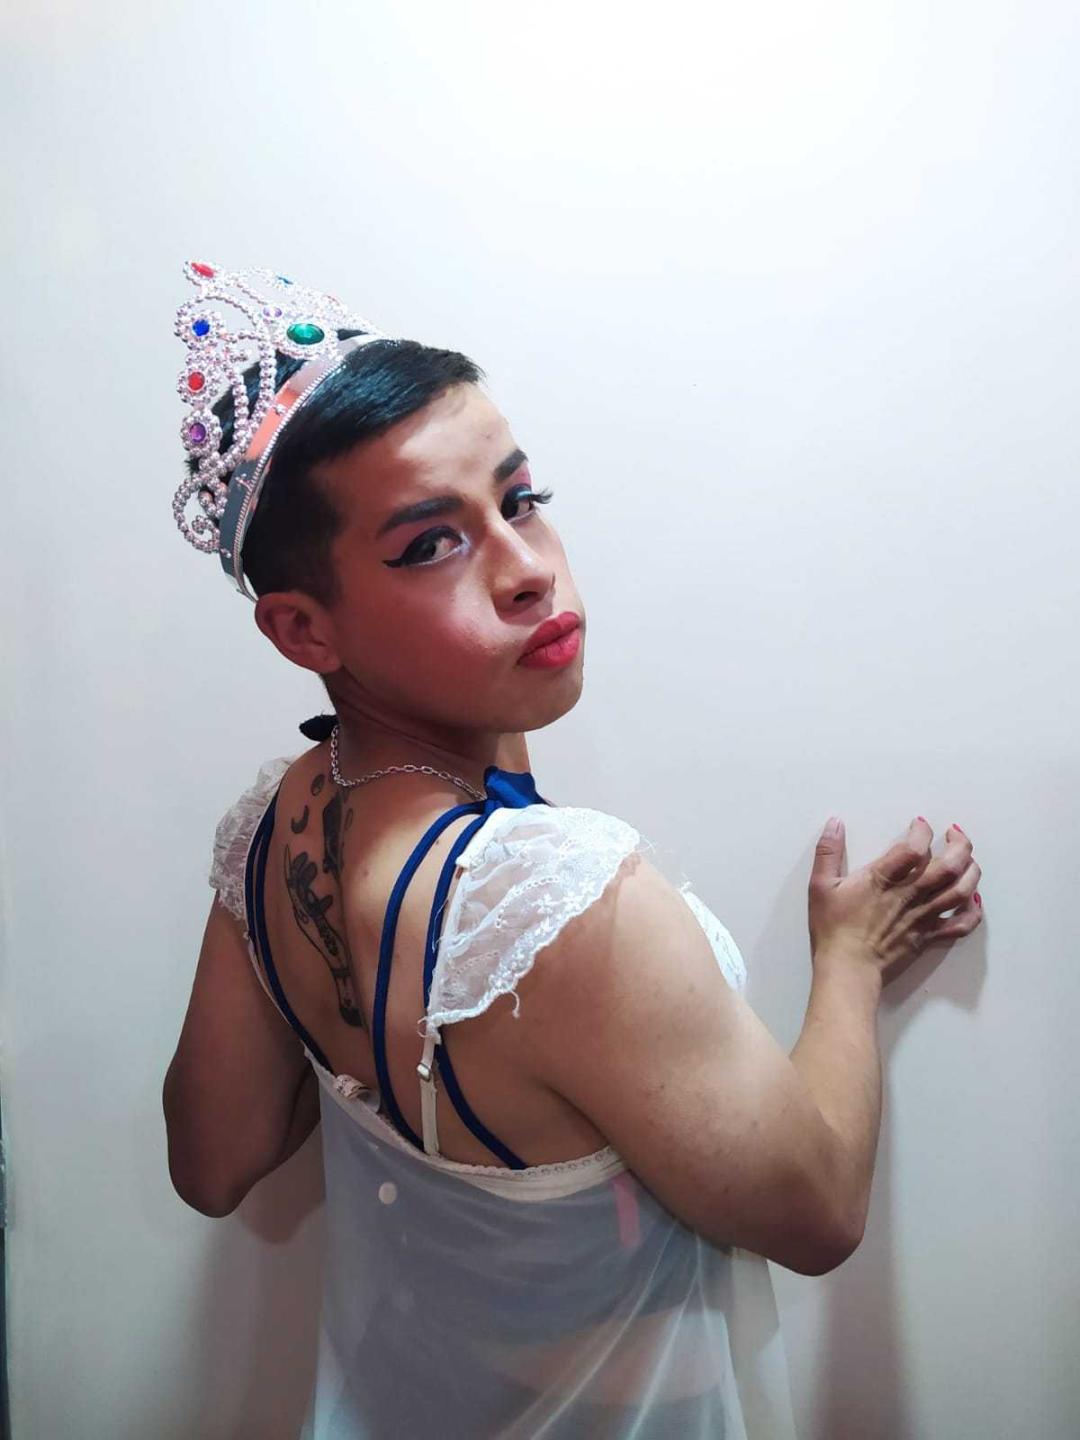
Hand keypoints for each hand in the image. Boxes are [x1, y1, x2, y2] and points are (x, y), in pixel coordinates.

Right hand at [808, 815, 982, 986]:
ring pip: (961, 891)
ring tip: (967, 859)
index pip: (914, 848)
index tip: (919, 824)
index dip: (922, 831)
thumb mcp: (820, 885)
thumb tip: (835, 822)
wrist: (847, 969)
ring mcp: (924, 916)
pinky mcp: (930, 935)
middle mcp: (910, 895)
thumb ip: (828, 851)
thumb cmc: (833, 928)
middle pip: (949, 866)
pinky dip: (974, 911)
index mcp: (883, 880)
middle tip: (954, 834)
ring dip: (971, 871)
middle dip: (959, 844)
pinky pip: (962, 924)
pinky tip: (973, 899)